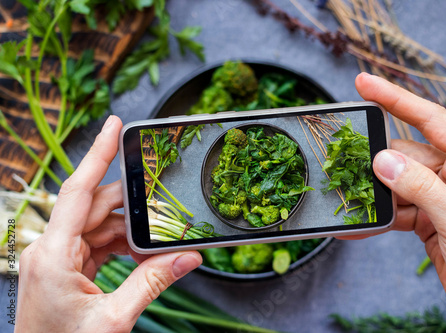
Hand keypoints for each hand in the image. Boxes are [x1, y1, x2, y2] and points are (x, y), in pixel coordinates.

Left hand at [15, 116, 201, 331]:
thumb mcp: (113, 319)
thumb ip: (152, 284)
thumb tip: (186, 258)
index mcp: (53, 255)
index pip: (78, 190)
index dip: (98, 154)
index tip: (114, 127)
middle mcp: (51, 249)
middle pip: (97, 207)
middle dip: (133, 206)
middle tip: (164, 206)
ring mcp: (58, 258)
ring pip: (100, 225)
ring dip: (130, 231)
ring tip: (157, 242)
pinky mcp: (67, 267)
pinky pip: (98, 243)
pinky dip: (121, 245)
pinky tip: (141, 254)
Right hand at [353, 73, 445, 329]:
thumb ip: (422, 189)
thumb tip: (383, 161)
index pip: (432, 120)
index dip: (396, 99)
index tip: (365, 83)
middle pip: (406, 155)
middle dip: (375, 163)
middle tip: (344, 166)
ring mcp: (440, 198)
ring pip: (396, 184)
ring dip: (372, 195)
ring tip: (347, 202)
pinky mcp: (428, 220)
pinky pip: (395, 210)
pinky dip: (376, 218)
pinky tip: (358, 225)